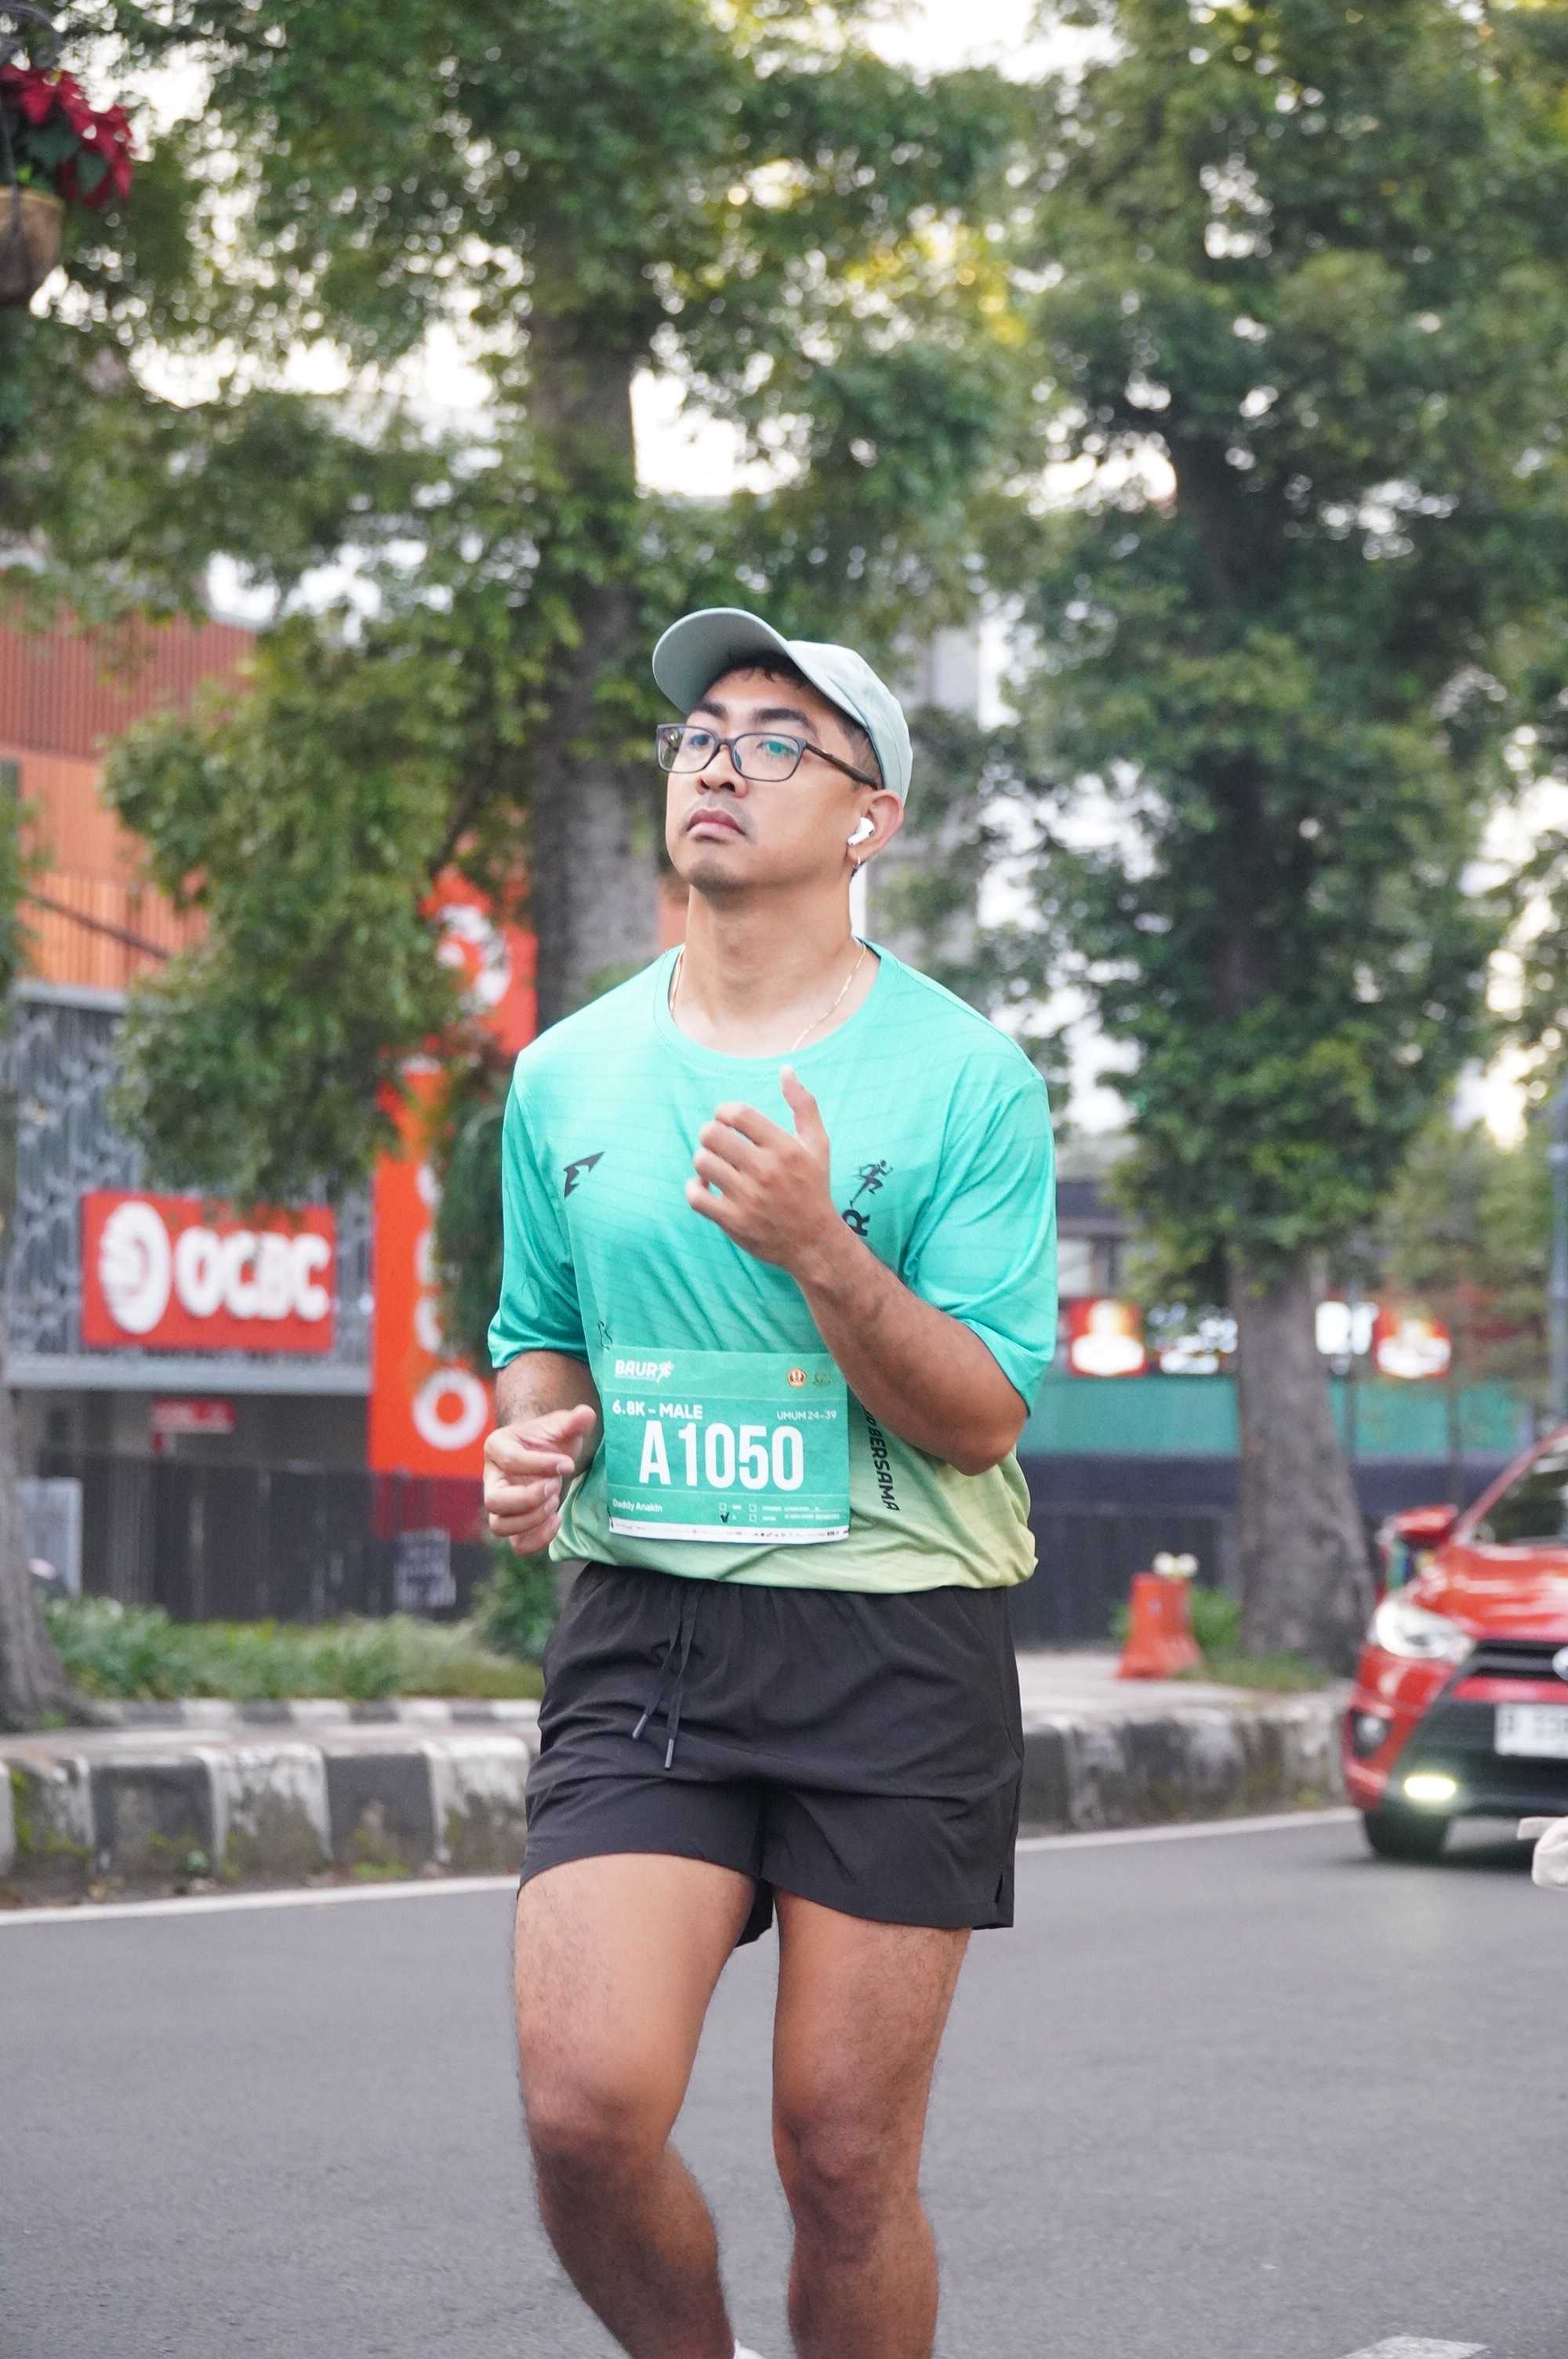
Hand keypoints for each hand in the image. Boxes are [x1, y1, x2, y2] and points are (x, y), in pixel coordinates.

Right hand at [482, 1404, 597, 1554]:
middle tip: (554, 1487)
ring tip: (555, 1502)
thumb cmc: (549, 1438)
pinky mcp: (514, 1524)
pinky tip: (557, 1520)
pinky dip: (538, 1539)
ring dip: (532, 1520)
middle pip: (494, 1500)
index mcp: (497, 1447)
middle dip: (529, 1498)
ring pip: (499, 1526)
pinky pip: (517, 1545)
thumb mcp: (561, 1425)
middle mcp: (491, 1479)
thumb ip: (573, 1420)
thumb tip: (586, 1414)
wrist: (545, 1453)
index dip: (541, 1465)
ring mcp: (500, 1505)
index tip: (568, 1465)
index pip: (510, 1460)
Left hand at [686, 1066, 838, 1271]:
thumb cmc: (814, 1187)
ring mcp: (747, 1198)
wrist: (815, 1242)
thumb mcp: (818, 1144)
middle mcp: (765, 1171)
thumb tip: (785, 1069)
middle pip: (712, 1135)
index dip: (724, 1111)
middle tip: (717, 1142)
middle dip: (710, 1133)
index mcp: (784, 1148)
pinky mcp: (733, 1221)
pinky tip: (705, 1186)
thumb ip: (803, 1104)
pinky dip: (694, 1188)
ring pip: (702, 1162)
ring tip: (714, 1164)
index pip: (738, 1113)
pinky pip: (695, 1196)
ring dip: (703, 1160)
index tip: (727, 1120)